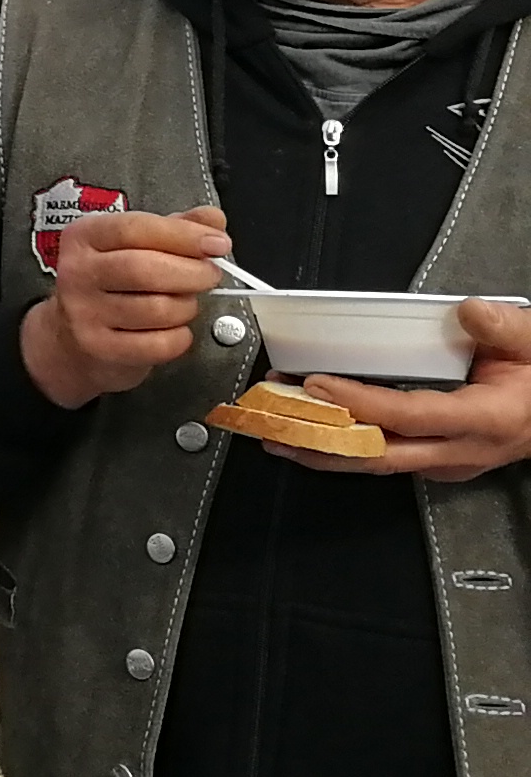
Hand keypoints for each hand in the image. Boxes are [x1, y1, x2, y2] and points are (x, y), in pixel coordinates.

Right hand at [20, 203, 232, 408]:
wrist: (73, 336)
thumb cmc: (114, 283)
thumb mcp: (136, 245)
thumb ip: (176, 228)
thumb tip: (213, 219)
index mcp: (84, 236)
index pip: (135, 228)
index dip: (183, 235)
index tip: (219, 244)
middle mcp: (77, 272)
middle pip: (145, 269)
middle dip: (193, 273)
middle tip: (211, 276)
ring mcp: (84, 312)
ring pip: (158, 309)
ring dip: (187, 307)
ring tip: (185, 303)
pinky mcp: (99, 347)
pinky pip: (158, 344)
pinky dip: (180, 337)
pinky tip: (174, 330)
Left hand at [286, 300, 530, 481]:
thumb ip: (505, 329)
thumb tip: (469, 312)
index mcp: (483, 420)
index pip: (408, 416)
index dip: (358, 403)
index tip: (315, 385)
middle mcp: (459, 452)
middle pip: (379, 455)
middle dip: (320, 440)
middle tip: (271, 421)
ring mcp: (447, 464)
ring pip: (376, 464)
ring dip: (323, 449)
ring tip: (274, 433)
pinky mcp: (436, 464)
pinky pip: (384, 459)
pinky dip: (344, 448)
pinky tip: (312, 433)